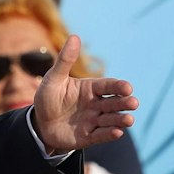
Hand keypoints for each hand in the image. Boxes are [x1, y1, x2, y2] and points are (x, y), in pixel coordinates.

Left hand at [31, 36, 137, 152]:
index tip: (128, 87)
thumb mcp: (54, 79)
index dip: (119, 86)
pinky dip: (109, 134)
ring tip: (129, 120)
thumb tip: (75, 36)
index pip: (108, 86)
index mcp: (91, 88)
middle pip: (114, 103)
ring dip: (121, 120)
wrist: (39, 124)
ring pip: (111, 119)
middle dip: (124, 103)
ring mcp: (94, 120)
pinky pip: (101, 135)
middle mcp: (96, 104)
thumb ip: (65, 61)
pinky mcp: (89, 136)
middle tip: (134, 103)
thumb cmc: (47, 98)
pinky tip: (117, 132)